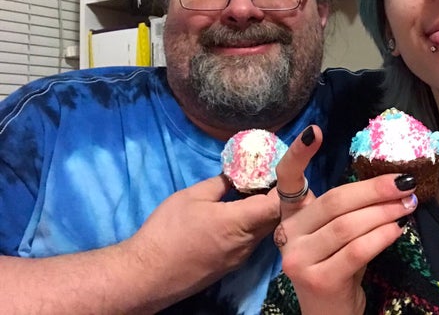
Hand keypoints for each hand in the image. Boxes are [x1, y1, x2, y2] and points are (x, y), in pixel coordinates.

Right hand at [123, 174, 279, 306]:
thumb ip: (220, 183)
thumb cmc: (168, 231)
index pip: (278, 204)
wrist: (147, 275)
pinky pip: (252, 241)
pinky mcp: (232, 266)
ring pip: (265, 231)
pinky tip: (239, 214)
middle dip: (277, 198)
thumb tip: (236, 175)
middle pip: (277, 218)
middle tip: (268, 179)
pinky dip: (252, 226)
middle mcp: (248, 243)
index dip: (283, 187)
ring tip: (253, 193)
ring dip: (264, 213)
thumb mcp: (192, 196)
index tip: (278, 171)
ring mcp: (241, 257)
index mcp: (240, 222)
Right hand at [273, 125, 417, 314]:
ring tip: (408, 204)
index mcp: (291, 218)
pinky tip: (397, 229)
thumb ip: (349, 211)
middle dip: (375, 189)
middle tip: (405, 181)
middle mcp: (288, 236)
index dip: (298, 153)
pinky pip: (357, 249)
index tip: (315, 131)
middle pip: (335, 201)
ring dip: (385, 212)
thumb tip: (391, 184)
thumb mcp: (337, 236)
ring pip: (348, 225)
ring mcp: (299, 259)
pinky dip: (381, 236)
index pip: (286, 178)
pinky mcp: (318, 279)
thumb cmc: (338, 270)